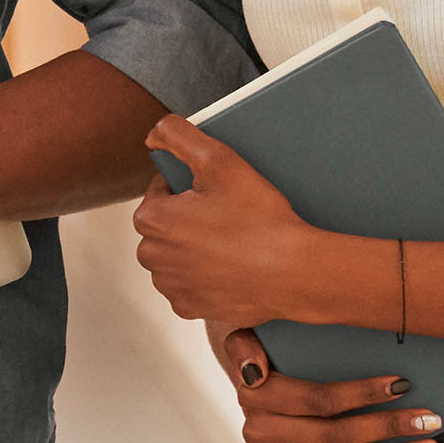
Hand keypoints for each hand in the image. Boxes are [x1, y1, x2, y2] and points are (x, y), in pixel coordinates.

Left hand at [132, 117, 319, 325]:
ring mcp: (171, 286)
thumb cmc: (258, 218)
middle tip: (229, 215)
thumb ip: (179, 135)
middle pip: (166, 225)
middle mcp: (151, 257)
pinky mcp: (191, 308)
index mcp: (150, 220)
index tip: (218, 192)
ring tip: (233, 241)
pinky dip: (207, 276)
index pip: (161, 190)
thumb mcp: (219, 160)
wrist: (293, 273)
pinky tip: (232, 266)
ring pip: (178, 256)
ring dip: (196, 247)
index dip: (191, 186)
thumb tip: (155, 134)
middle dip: (189, 218)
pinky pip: (192, 285)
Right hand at [216, 327, 443, 442]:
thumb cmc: (271, 352)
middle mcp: (264, 437)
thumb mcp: (250, 336)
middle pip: (336, 438)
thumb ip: (245, 347)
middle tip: (428, 419)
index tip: (401, 384)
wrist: (260, 383)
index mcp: (256, 399)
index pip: (317, 401)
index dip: (361, 394)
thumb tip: (254, 371)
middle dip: (388, 428)